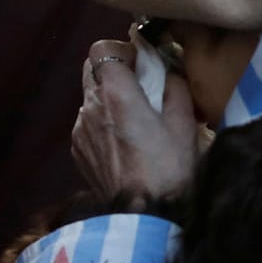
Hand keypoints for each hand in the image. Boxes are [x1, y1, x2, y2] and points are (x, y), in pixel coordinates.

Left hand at [72, 38, 200, 203]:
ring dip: (109, 99)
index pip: (101, 48)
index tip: (140, 63)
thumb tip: (169, 72)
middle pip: (91, 69)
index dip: (121, 50)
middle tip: (140, 88)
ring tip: (135, 121)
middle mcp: (90, 106)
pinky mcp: (78, 151)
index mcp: (115, 92)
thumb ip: (175, 86)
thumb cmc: (168, 167)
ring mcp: (80, 129)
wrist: (145, 214)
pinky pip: (88, 123)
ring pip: (90, 98)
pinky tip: (124, 144)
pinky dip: (103, 123)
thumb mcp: (183, 122)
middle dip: (114, 71)